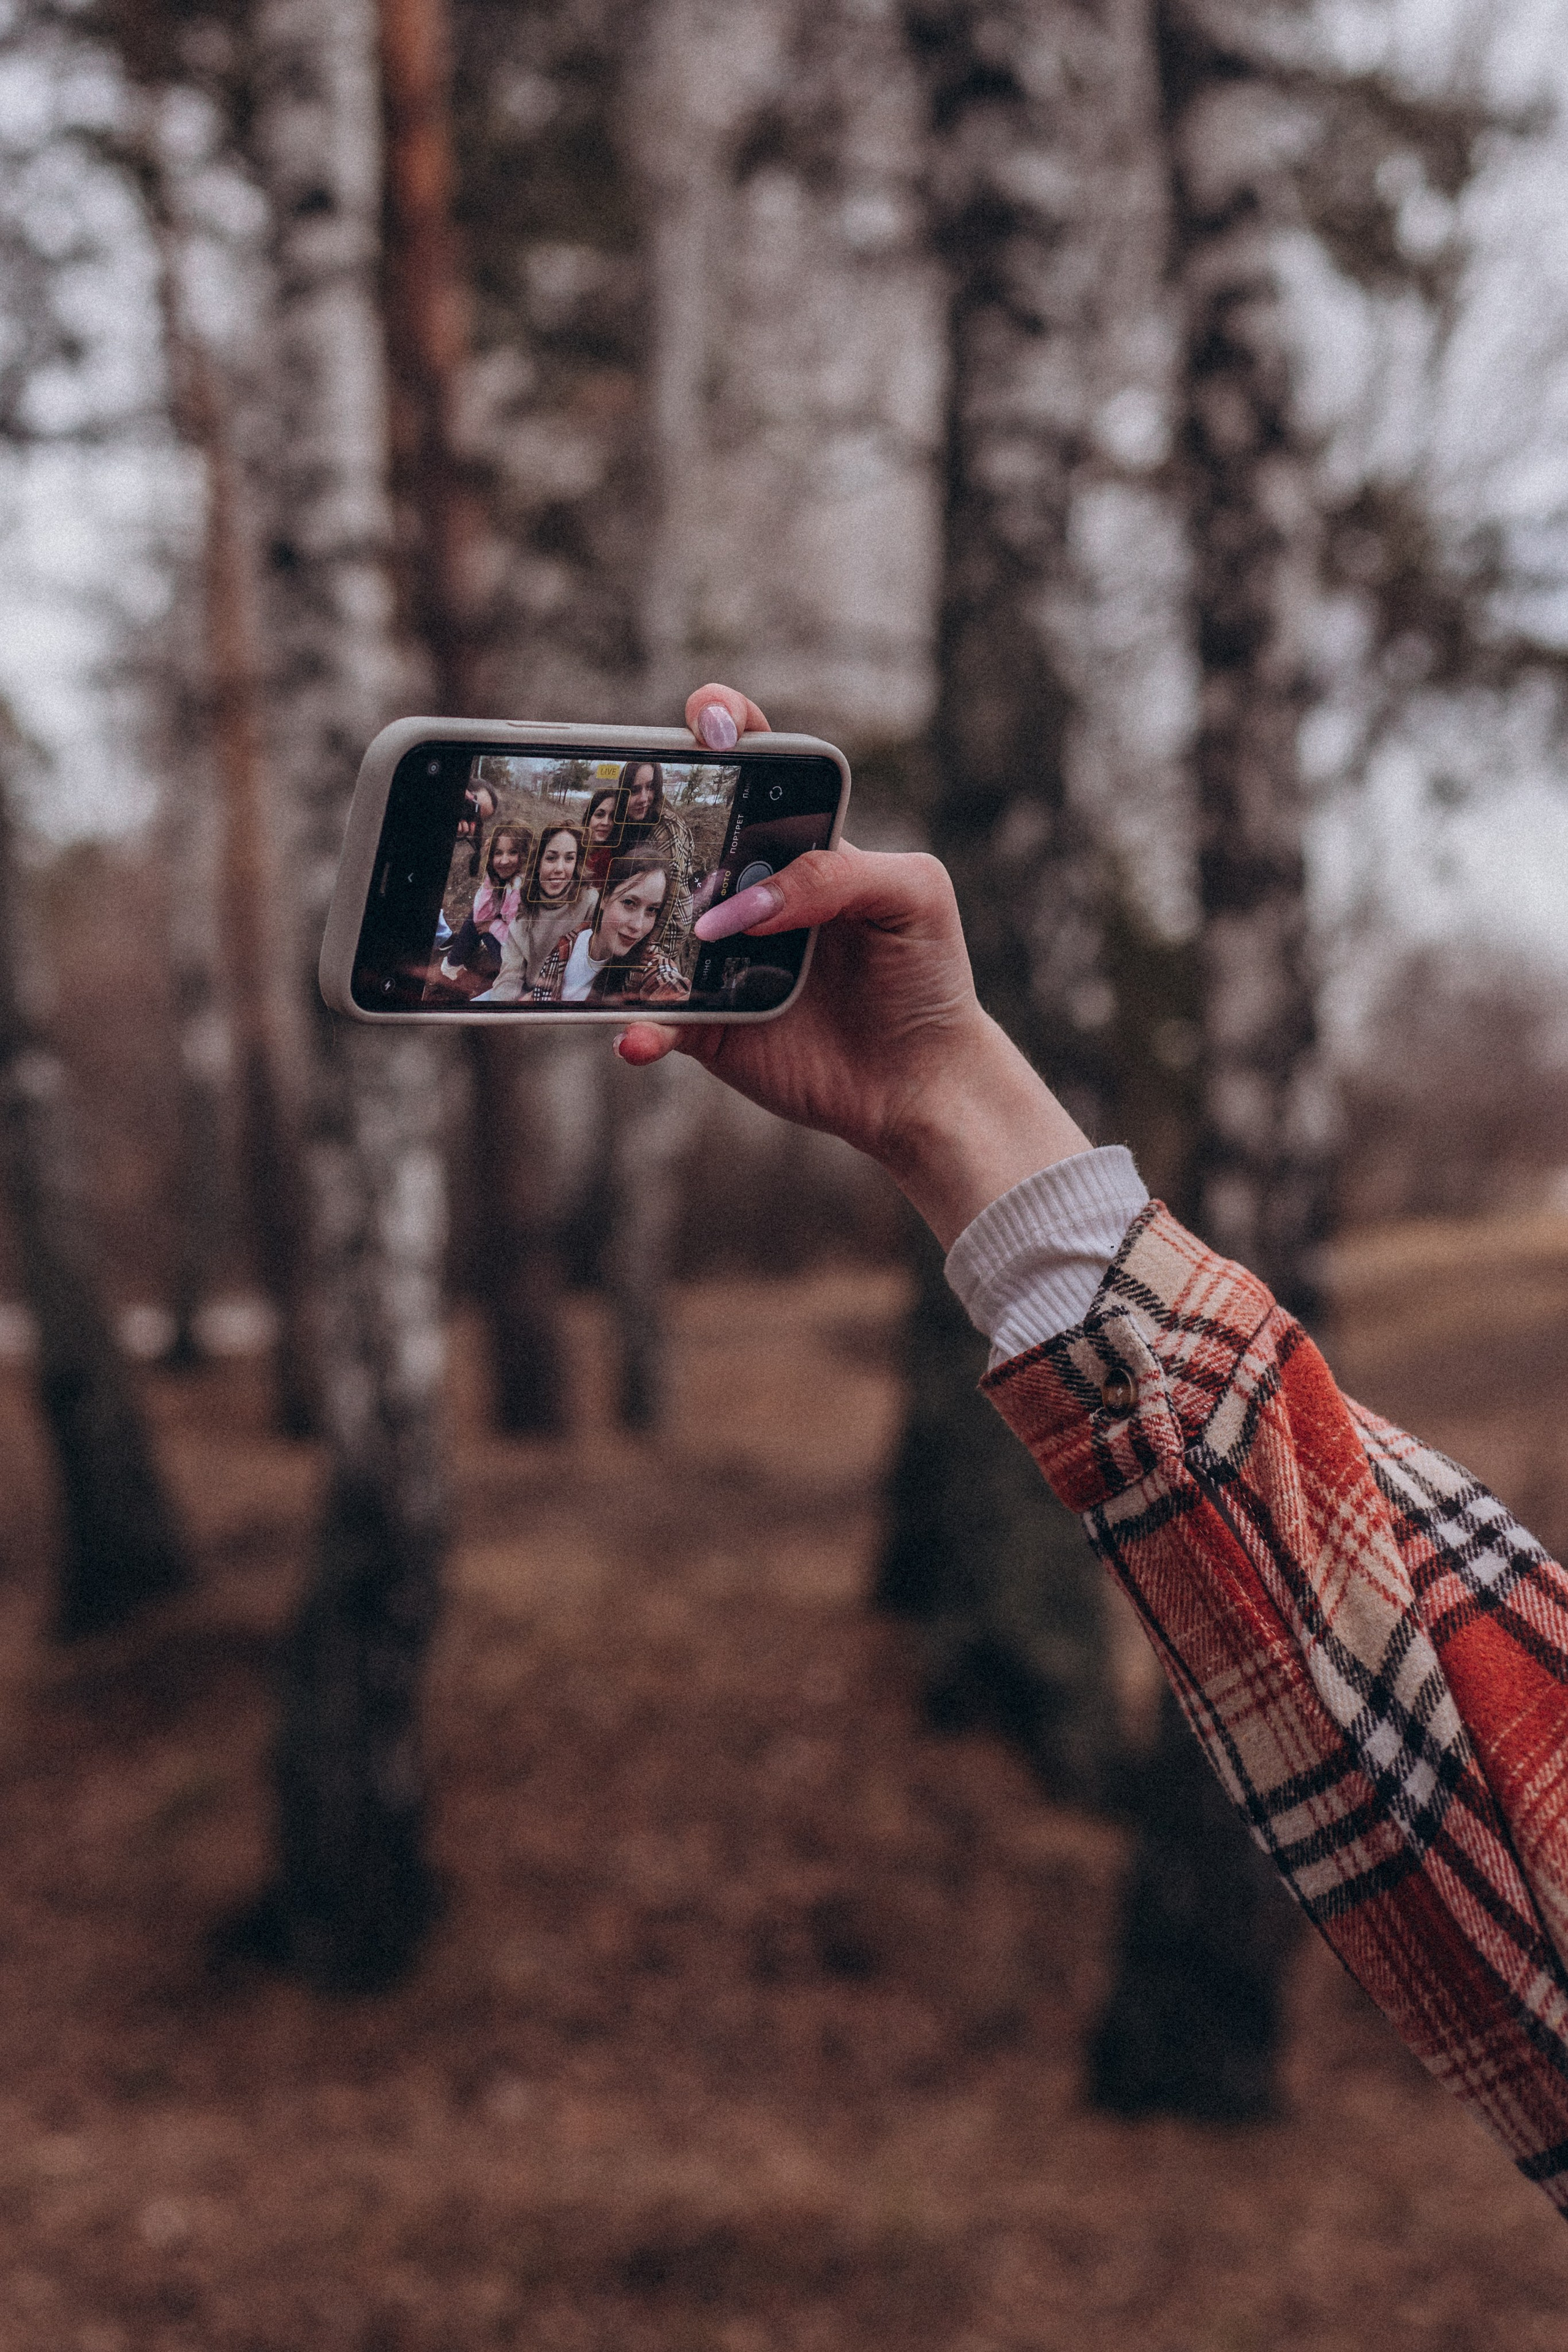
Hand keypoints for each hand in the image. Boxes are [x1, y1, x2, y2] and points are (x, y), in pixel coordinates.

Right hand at [615, 685, 1092, 1248]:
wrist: (922, 1081)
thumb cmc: (927, 975)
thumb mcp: (913, 894)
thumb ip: (838, 873)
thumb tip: (744, 909)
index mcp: (797, 848)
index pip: (751, 773)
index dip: (723, 731)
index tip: (707, 720)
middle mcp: (748, 897)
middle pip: (679, 843)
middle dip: (642, 820)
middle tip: (623, 818)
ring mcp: (720, 960)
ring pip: (650, 930)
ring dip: (622, 925)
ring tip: (611, 929)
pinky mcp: (708, 1026)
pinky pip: (656, 1020)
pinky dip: (638, 1028)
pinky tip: (637, 1037)